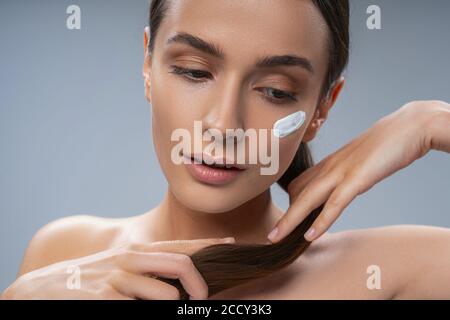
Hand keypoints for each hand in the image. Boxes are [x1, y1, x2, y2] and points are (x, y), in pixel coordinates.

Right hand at [1, 237, 234, 299]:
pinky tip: (130, 308)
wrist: (43, 288)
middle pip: (182, 265)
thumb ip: (149, 268)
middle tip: (200, 301)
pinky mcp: (105, 298)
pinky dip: (146, 313)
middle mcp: (131, 260)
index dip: (209, 245)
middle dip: (200, 286)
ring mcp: (118, 279)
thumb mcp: (120, 266)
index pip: (181, 245)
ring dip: (173, 307)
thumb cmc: (89, 278)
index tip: (231, 243)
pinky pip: (139, 310)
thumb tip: (179, 281)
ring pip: (166, 295)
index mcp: (137, 251)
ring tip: (165, 307)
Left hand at [268, 100, 449, 242]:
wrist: (407, 126)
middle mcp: (329, 168)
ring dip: (290, 221)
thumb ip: (343, 174)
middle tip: (268, 235)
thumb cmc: (384, 145)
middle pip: (296, 194)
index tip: (283, 221)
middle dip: (282, 217)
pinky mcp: (358, 178)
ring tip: (274, 237)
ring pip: (307, 199)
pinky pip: (335, 203)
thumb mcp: (357, 161)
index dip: (290, 204)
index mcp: (328, 164)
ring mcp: (342, 172)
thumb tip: (337, 189)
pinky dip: (322, 220)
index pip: (299, 185)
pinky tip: (310, 236)